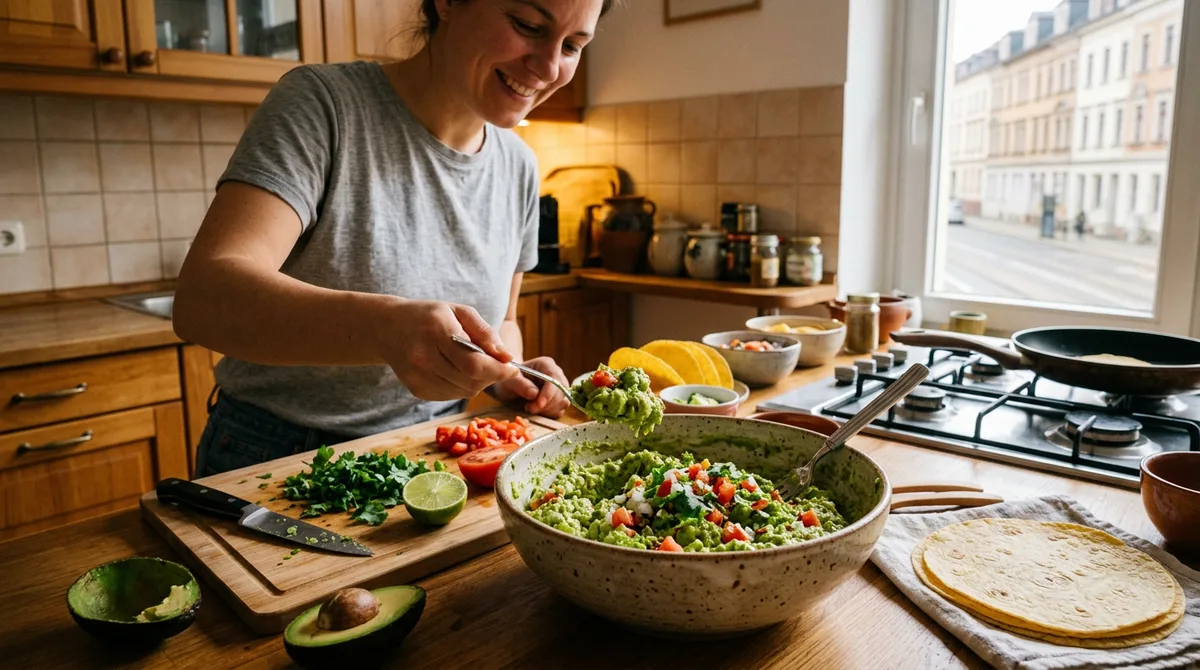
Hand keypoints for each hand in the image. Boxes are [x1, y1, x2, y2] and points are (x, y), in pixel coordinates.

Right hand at [374, 300, 519, 401]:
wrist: (387, 328)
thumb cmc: (429, 316)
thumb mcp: (459, 311)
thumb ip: (485, 333)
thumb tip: (507, 356)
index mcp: (437, 332)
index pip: (474, 363)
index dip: (499, 370)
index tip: (513, 367)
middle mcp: (424, 357)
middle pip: (471, 380)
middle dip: (492, 376)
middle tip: (496, 364)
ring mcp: (418, 376)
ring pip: (464, 391)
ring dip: (478, 382)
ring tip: (473, 363)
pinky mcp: (416, 389)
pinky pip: (452, 395)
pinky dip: (462, 386)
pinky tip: (456, 370)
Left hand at [488, 356, 570, 417]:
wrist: (509, 387)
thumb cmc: (509, 380)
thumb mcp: (509, 381)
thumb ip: (520, 384)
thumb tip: (535, 393)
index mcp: (546, 364)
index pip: (554, 379)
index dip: (548, 394)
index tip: (538, 405)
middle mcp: (556, 374)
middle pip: (561, 392)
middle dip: (546, 404)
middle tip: (528, 408)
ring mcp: (559, 387)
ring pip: (563, 402)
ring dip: (548, 410)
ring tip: (530, 408)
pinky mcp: (559, 399)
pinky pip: (560, 409)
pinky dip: (549, 414)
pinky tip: (536, 410)